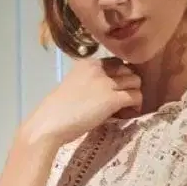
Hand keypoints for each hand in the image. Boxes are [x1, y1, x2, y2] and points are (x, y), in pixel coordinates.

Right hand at [21, 58, 142, 146]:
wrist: (51, 122)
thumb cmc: (57, 111)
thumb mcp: (74, 86)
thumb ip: (90, 83)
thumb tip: (104, 93)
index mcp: (88, 63)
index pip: (116, 63)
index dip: (120, 77)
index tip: (117, 91)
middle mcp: (99, 68)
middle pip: (129, 70)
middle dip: (130, 85)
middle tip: (124, 101)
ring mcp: (106, 83)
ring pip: (136, 81)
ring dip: (135, 94)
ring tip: (126, 109)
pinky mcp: (112, 99)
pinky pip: (135, 97)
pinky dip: (135, 106)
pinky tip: (127, 114)